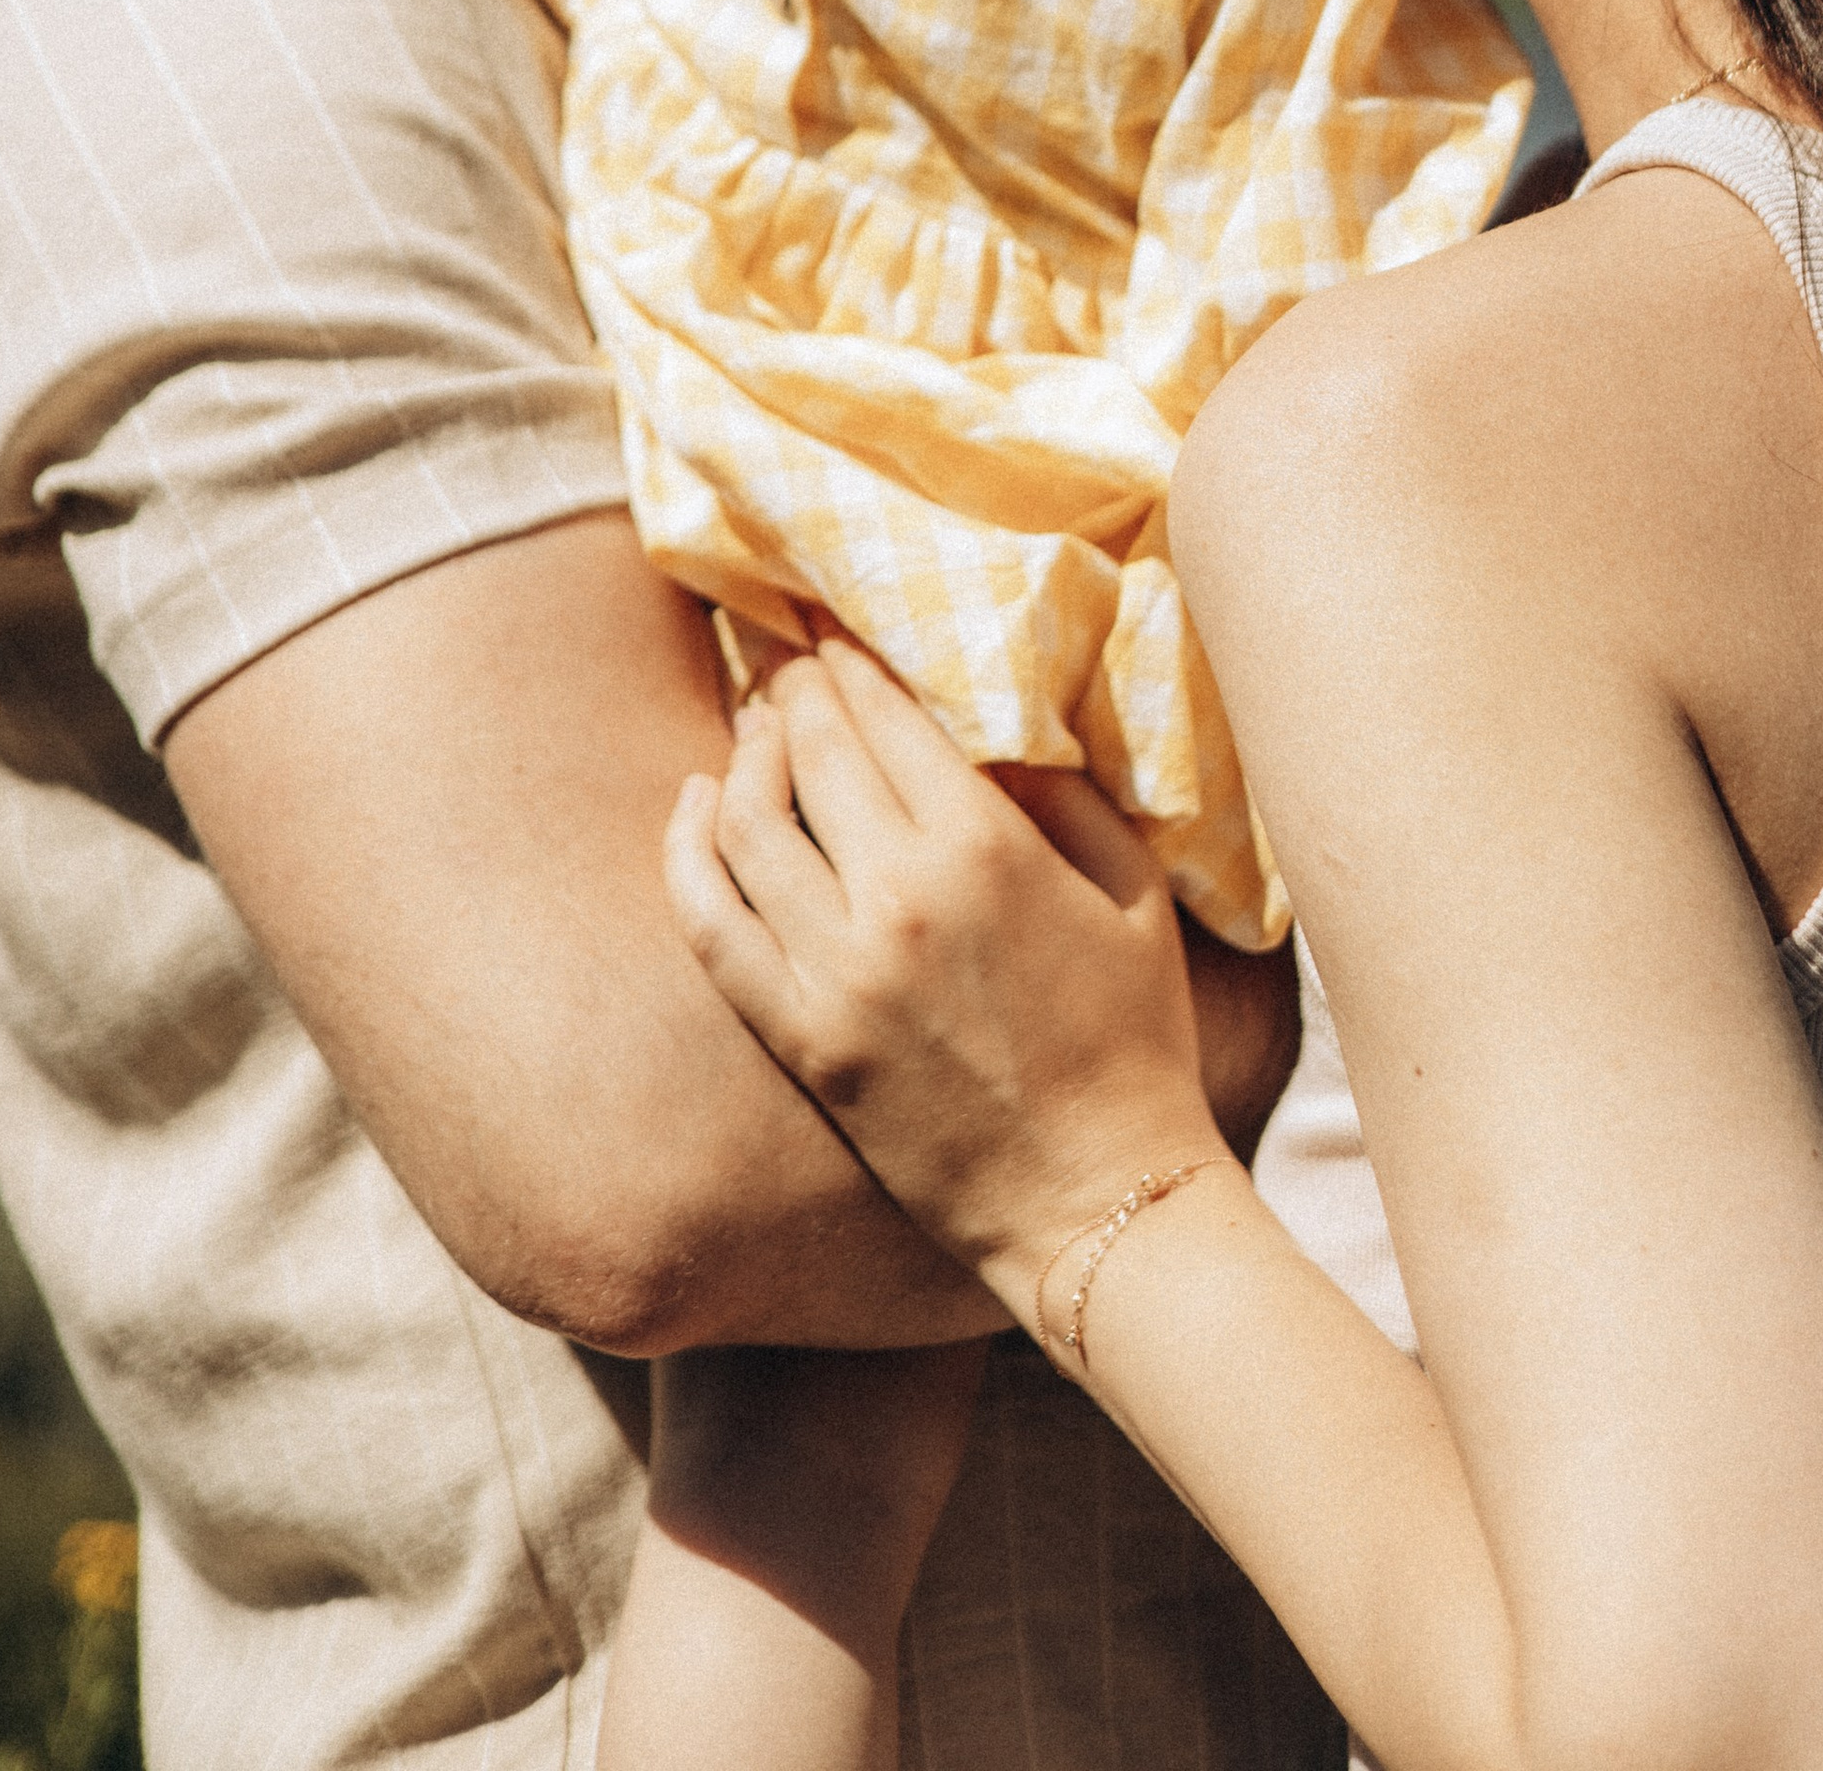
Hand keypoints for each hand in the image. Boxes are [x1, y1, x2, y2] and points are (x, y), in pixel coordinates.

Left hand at [664, 641, 1227, 1312]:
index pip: (885, 713)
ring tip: (754, 723)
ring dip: (743, 754)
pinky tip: (695, 804)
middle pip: (812, 749)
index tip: (827, 623)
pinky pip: (710, 924)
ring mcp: (837, 973)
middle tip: (785, 655)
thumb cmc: (1134, 1038)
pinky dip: (687, 849)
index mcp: (987, 847)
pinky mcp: (800, 1039)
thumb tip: (993, 725)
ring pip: (747, 821)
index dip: (847, 655)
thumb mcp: (1132, 889)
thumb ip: (1067, 792)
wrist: (1097, 1198)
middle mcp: (898, 898)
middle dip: (792, 685)